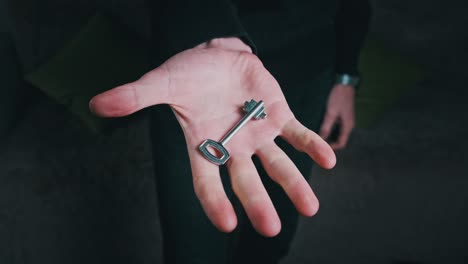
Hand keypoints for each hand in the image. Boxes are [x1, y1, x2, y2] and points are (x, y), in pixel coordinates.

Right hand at [89, 38, 335, 236]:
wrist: (216, 57)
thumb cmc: (188, 75)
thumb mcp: (162, 82)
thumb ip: (136, 96)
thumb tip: (98, 104)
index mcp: (203, 145)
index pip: (207, 181)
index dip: (215, 202)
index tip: (228, 224)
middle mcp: (232, 147)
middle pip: (245, 181)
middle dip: (258, 204)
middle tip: (270, 229)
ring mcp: (257, 135)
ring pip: (277, 165)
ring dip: (294, 185)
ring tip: (310, 208)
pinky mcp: (276, 116)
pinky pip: (297, 134)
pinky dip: (312, 146)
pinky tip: (328, 161)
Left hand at [319, 84, 355, 149]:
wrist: (344, 84)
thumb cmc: (338, 98)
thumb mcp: (330, 113)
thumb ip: (326, 127)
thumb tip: (321, 139)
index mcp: (348, 126)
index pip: (341, 143)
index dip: (332, 148)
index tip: (321, 147)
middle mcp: (348, 125)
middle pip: (340, 139)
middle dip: (329, 142)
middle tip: (318, 142)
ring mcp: (346, 120)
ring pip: (338, 133)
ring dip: (329, 135)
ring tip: (318, 135)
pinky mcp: (343, 115)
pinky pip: (337, 126)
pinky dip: (330, 129)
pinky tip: (321, 126)